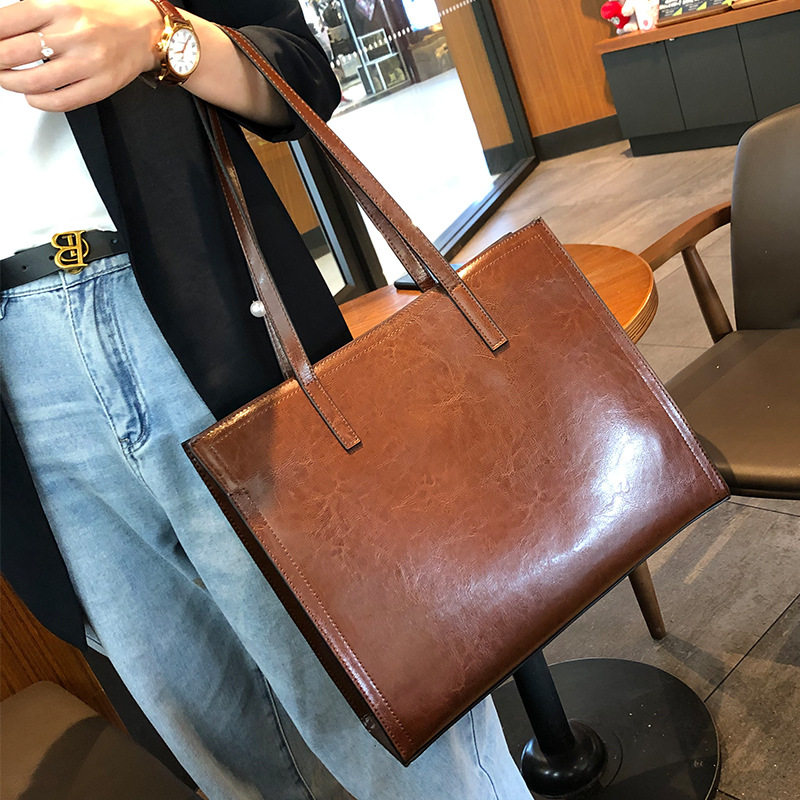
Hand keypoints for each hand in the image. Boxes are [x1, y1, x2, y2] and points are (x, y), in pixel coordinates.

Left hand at [0, 0, 162, 110]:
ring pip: (34, 82)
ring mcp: (88, 63)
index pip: (5, 23)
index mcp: (58, 5)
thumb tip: (1, 33)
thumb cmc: (102, 15)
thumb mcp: (62, 0)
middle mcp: (73, 34)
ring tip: (8, 79)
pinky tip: (34, 95)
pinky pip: (61, 101)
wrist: (144, 30)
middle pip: (12, 53)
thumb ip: (31, 12)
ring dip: (11, 83)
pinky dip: (39, 101)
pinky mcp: (101, 86)